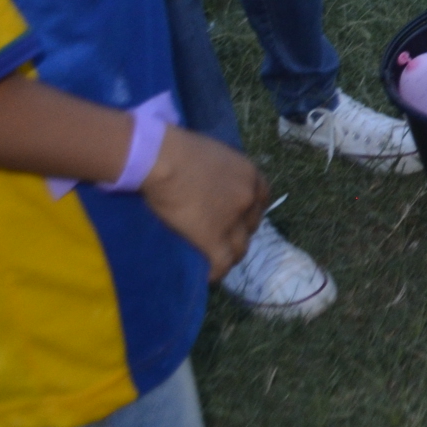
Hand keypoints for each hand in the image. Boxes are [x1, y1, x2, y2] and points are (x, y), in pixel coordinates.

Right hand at [138, 126, 269, 282]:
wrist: (163, 159)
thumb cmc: (180, 149)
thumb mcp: (214, 154)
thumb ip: (222, 171)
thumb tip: (214, 181)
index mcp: (250, 174)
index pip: (262, 199)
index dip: (252, 211)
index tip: (241, 218)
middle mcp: (247, 198)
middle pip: (252, 224)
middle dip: (241, 232)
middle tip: (226, 238)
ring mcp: (232, 220)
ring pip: (240, 248)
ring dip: (231, 255)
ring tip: (219, 262)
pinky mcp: (212, 238)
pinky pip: (221, 262)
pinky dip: (217, 272)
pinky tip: (209, 277)